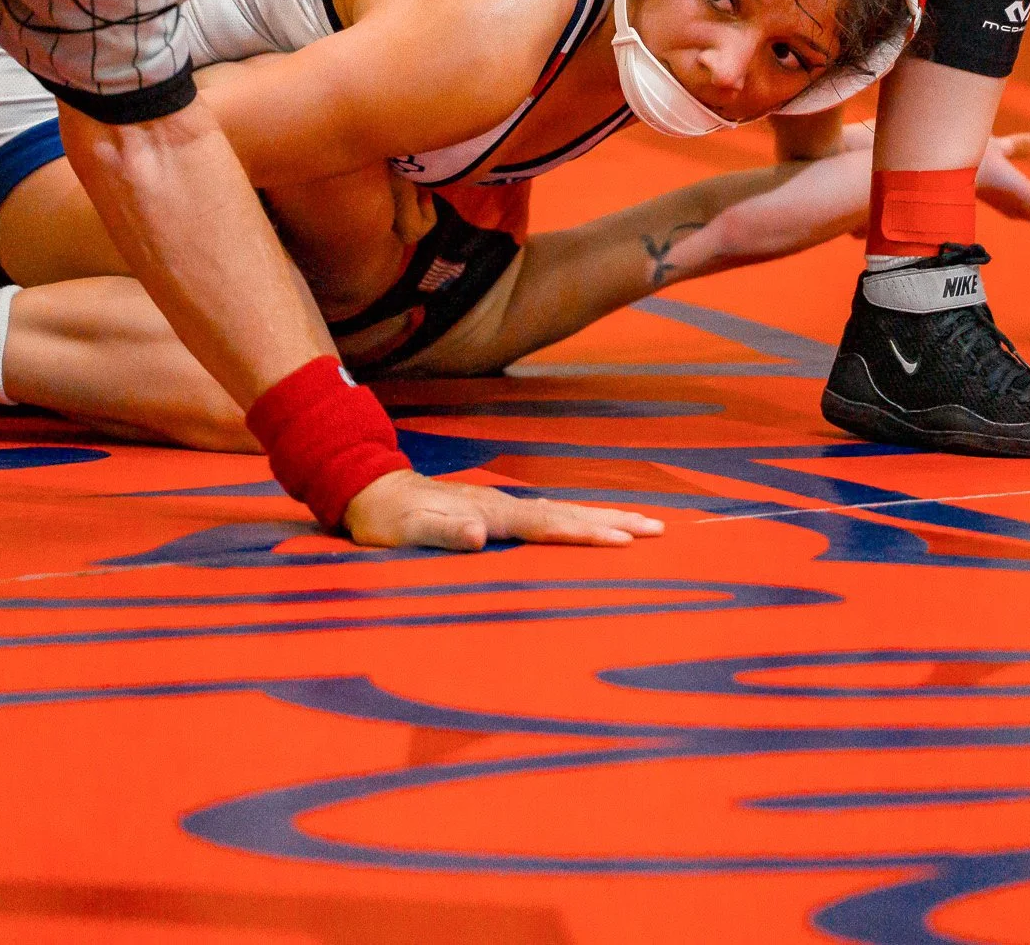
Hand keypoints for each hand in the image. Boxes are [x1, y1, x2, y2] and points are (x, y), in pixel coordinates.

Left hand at [343, 470, 664, 550]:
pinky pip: (549, 515)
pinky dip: (579, 518)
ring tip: (643, 523)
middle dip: (613, 521)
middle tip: (659, 528)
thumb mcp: (407, 531)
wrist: (370, 488)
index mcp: (490, 514)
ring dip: (603, 517)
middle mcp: (503, 506)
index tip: (623, 540)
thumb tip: (480, 535)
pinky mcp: (497, 511)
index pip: (547, 525)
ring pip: (563, 510)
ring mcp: (502, 506)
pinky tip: (591, 524)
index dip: (585, 534)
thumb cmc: (386, 519)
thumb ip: (443, 532)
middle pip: (568, 513)